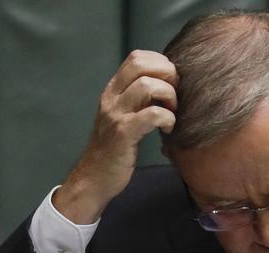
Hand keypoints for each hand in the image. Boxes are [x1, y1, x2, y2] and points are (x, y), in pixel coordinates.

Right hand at [53, 50, 178, 223]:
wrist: (94, 178)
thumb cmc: (115, 150)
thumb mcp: (124, 117)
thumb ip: (139, 100)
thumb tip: (169, 87)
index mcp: (113, 90)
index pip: (137, 57)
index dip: (161, 64)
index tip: (171, 84)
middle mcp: (111, 97)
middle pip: (141, 64)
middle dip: (167, 75)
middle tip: (174, 97)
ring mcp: (115, 114)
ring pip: (147, 86)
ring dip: (169, 97)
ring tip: (172, 114)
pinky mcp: (123, 133)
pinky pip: (152, 114)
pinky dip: (167, 118)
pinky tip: (168, 130)